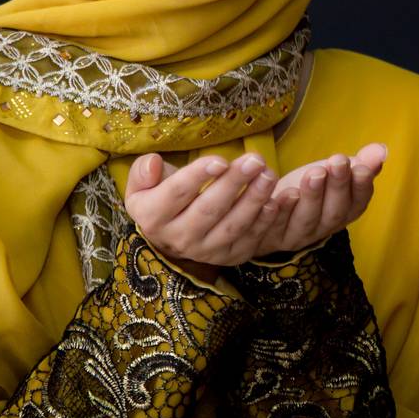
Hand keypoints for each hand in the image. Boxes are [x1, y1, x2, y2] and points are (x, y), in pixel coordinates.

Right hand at [126, 152, 286, 281]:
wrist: (173, 231)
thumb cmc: (161, 196)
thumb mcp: (143, 184)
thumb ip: (143, 172)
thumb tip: (153, 164)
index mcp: (153, 217)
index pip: (176, 194)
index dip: (198, 176)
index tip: (220, 160)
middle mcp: (178, 239)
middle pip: (208, 209)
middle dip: (234, 183)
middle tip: (255, 160)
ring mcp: (205, 252)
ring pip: (231, 226)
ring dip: (254, 200)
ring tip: (269, 175)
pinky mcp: (228, 257)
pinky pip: (248, 240)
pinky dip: (264, 222)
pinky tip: (275, 202)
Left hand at [252, 142, 387, 255]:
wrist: (268, 212)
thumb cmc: (306, 188)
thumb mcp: (332, 172)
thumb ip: (357, 162)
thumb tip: (382, 149)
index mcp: (344, 212)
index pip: (358, 203)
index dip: (361, 186)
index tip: (361, 166)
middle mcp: (323, 228)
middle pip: (334, 212)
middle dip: (338, 187)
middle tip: (338, 162)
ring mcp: (297, 235)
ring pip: (306, 220)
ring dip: (312, 197)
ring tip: (314, 173)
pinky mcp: (271, 235)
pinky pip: (275, 225)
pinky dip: (278, 210)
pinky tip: (280, 193)